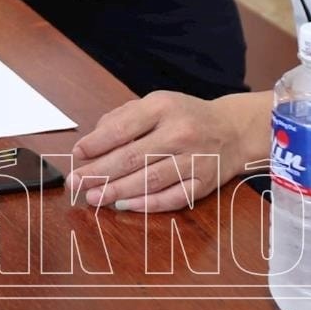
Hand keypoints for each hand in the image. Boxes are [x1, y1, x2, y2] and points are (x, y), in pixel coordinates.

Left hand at [66, 91, 263, 212]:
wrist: (234, 130)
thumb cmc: (185, 116)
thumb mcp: (155, 104)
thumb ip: (122, 118)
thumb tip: (91, 143)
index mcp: (163, 107)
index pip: (123, 127)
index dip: (97, 143)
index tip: (77, 154)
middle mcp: (180, 133)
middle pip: (133, 157)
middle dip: (100, 172)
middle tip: (76, 183)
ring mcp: (194, 160)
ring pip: (150, 180)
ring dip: (118, 191)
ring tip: (94, 197)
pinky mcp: (204, 183)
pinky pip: (173, 197)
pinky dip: (147, 203)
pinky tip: (126, 205)